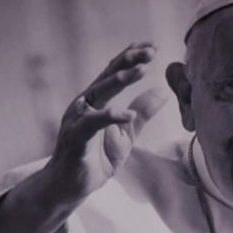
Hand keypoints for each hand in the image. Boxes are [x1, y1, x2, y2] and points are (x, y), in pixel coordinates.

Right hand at [41, 43, 168, 202]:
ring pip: (98, 94)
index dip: (131, 58)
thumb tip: (162, 92)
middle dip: (128, 62)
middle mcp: (85, 104)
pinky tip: (127, 114)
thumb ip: (142, 113)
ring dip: (119, 81)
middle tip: (149, 51)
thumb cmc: (95, 157)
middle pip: (106, 76)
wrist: (70, 186)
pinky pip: (92, 124)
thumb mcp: (126, 133)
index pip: (114, 73)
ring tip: (140, 70)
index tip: (152, 46)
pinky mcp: (75, 137)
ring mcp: (78, 119)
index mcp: (96, 101)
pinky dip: (110, 117)